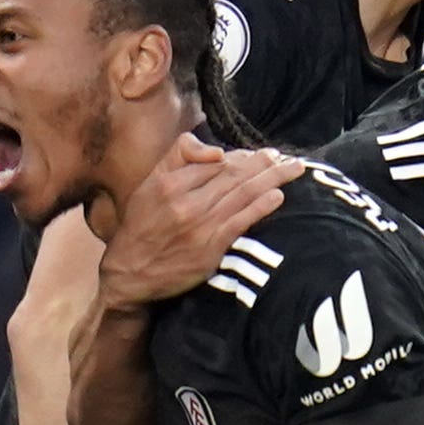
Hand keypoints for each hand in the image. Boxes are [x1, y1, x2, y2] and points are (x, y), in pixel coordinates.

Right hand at [97, 138, 301, 309]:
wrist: (131, 272)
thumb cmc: (142, 225)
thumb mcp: (148, 185)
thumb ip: (177, 160)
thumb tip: (215, 152)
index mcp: (169, 183)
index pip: (215, 162)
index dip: (240, 156)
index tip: (257, 154)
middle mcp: (186, 202)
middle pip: (233, 174)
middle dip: (263, 163)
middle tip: (284, 156)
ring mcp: (201, 225)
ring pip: (243, 194)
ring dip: (272, 178)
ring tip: (292, 169)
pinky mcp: (212, 247)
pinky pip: (242, 221)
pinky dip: (262, 206)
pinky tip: (278, 195)